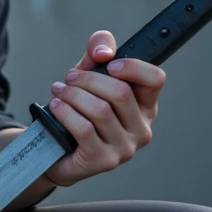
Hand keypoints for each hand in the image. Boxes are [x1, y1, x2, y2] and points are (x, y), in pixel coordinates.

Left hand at [43, 30, 164, 188]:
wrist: (56, 148)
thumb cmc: (78, 109)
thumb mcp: (88, 73)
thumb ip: (98, 50)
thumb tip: (103, 52)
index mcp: (145, 105)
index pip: (155, 79)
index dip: (133, 67)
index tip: (109, 63)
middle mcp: (141, 128)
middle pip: (121, 92)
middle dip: (88, 79)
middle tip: (70, 78)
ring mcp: (125, 148)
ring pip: (101, 110)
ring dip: (73, 95)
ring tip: (59, 91)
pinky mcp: (104, 160)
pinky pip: (85, 129)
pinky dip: (66, 113)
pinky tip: (56, 106)